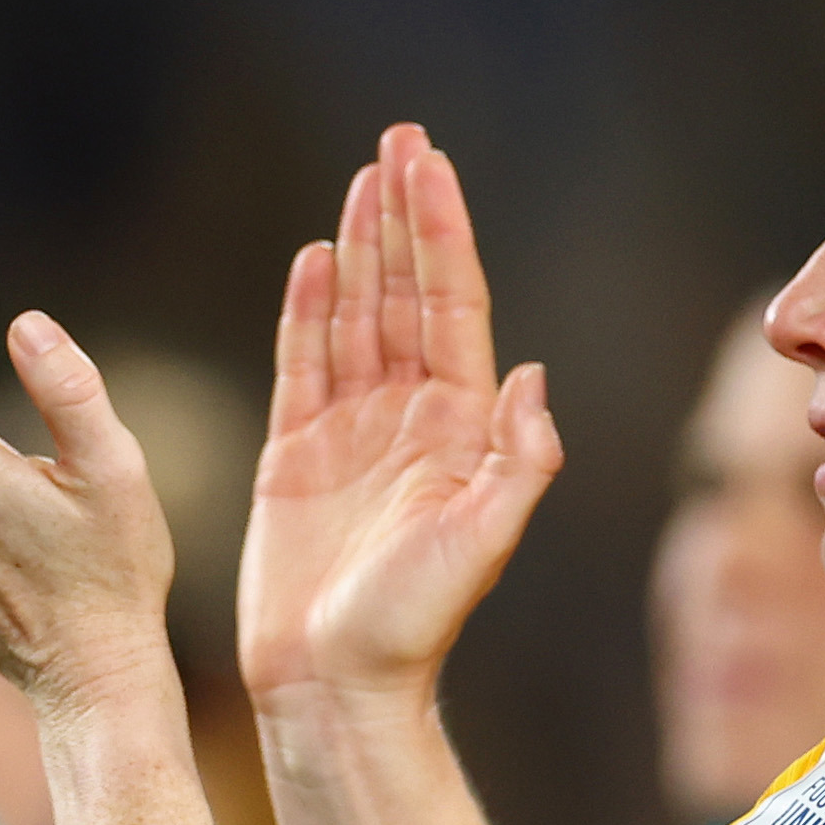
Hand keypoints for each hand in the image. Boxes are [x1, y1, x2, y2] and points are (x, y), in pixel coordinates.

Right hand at [238, 124, 562, 714]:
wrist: (337, 687)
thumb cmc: (414, 627)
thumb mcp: (483, 543)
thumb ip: (515, 460)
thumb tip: (529, 372)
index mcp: (458, 428)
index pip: (452, 307)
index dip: (442, 233)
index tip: (429, 166)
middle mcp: (409, 419)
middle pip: (406, 293)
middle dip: (404, 214)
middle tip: (400, 138)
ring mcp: (351, 433)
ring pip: (357, 316)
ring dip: (360, 245)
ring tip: (363, 176)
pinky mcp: (294, 456)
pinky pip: (301, 364)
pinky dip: (307, 309)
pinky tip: (312, 259)